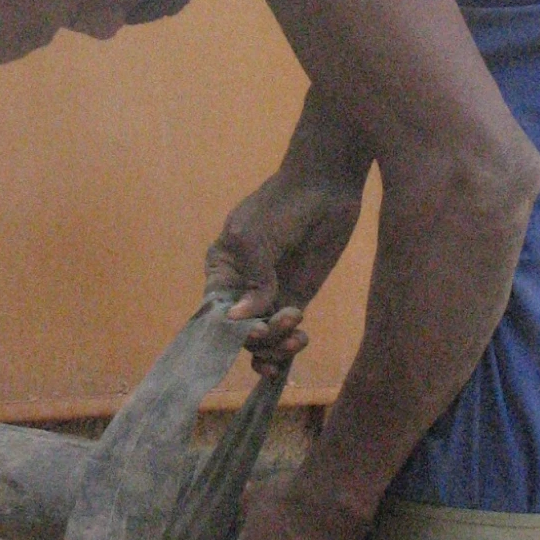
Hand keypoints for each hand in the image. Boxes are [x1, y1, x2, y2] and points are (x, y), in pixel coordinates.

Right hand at [206, 163, 363, 377]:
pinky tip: (294, 349)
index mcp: (221, 268)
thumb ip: (251, 278)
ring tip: (297, 335)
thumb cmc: (281, 205)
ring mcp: (269, 295)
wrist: (325, 189)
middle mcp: (240, 286)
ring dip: (275, 346)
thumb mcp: (254, 236)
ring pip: (261, 339)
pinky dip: (284, 351)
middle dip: (259, 337)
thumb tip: (240, 318)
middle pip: (239, 331)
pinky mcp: (296, 299)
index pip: (214, 311)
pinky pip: (283, 334)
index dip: (228, 329)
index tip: (251, 330)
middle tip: (286, 320)